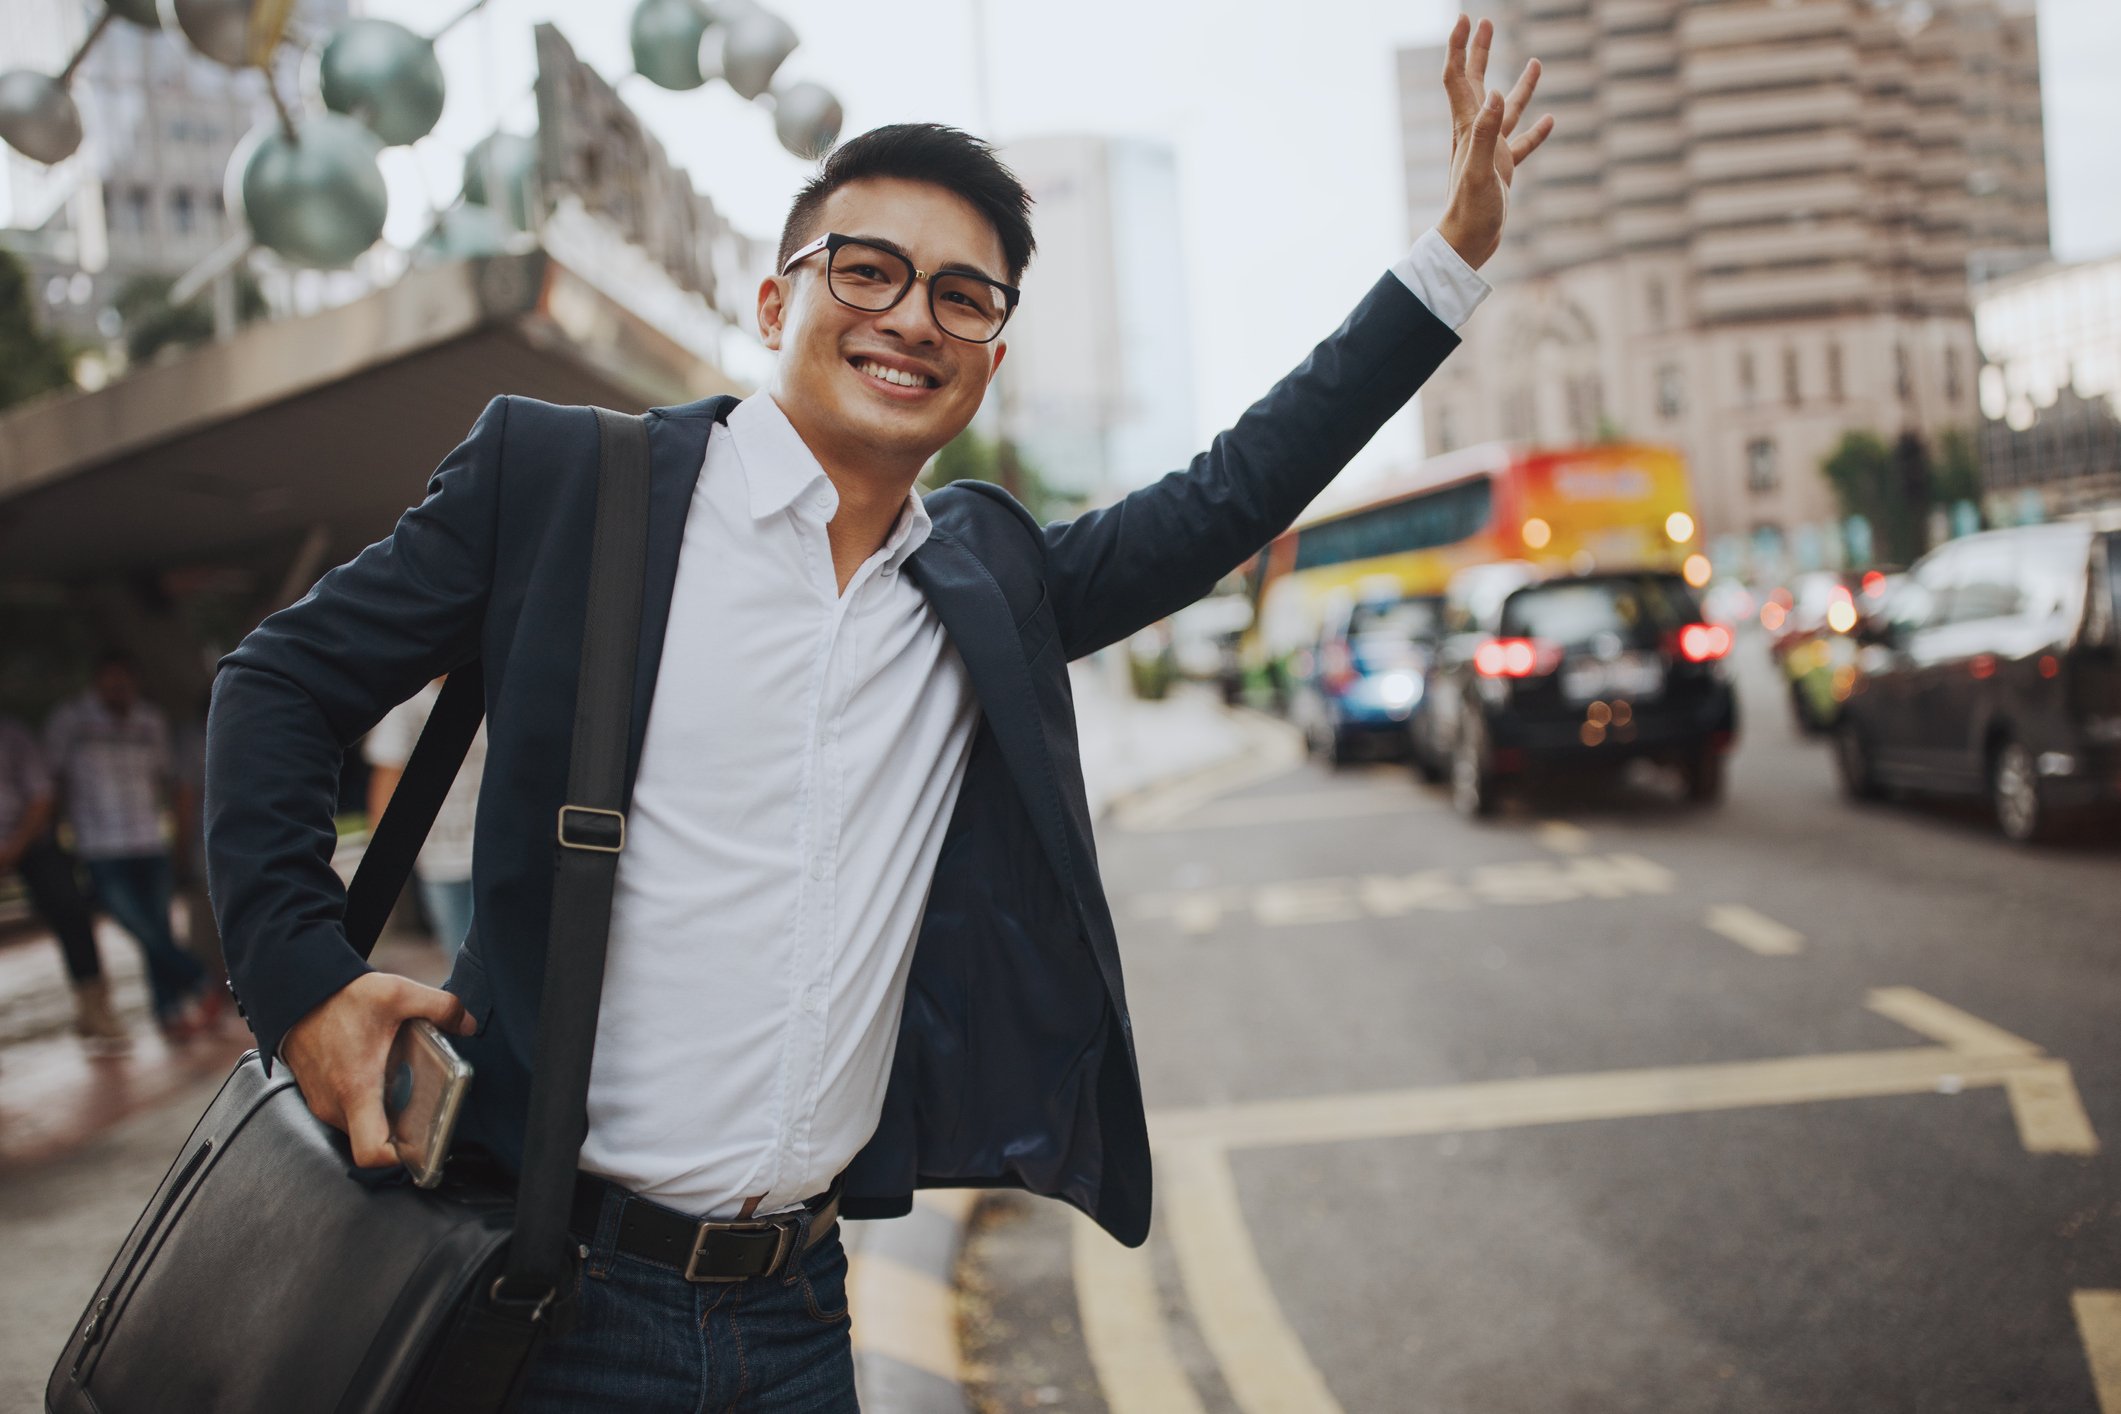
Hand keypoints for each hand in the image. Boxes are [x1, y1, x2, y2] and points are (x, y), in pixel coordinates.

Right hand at [281, 972, 473, 1168]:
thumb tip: (469, 1025)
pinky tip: (384, 1075)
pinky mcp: (320, 1098)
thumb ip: (441, 1007)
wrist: (298, 994)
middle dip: (402, 1128)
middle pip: (374, 1140)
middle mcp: (336, 1105)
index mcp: (356, 1089)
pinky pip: (350, 1113)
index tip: (422, 1142)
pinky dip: (369, 1102)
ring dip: (385, 1113)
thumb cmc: (341, 998)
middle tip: (424, 1103)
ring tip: (405, 1083)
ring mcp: (325, 1104)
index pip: (371, 1152)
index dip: (399, 1157)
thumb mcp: (398, 993)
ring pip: (362, 1126)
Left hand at [1436, 15, 1554, 269]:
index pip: (1458, 78)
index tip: (1466, 18)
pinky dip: (1536, 131)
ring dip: (1520, 86)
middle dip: (1480, 52)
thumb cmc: (1469, 211)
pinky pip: (1522, 144)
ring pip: (1505, 110)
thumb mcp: (1479, 170)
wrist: (1466, 245)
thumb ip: (1485, 133)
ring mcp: (1490, 151)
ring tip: (1537, 62)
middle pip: (1475, 83)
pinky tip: (1551, 120)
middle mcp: (1475, 134)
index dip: (1459, 46)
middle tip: (1486, 22)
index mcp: (1467, 128)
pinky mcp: (1503, 170)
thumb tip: (1492, 93)